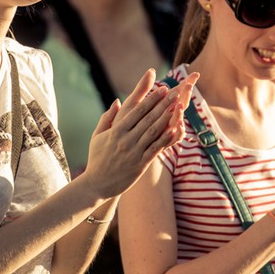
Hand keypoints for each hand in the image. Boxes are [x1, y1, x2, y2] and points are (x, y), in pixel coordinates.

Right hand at [80, 69, 198, 198]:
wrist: (97, 185)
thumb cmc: (96, 159)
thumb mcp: (97, 136)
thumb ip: (107, 118)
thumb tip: (116, 101)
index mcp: (116, 130)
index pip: (137, 111)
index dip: (151, 99)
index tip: (162, 89)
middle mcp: (126, 139)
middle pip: (148, 118)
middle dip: (163, 104)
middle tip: (175, 92)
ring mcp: (134, 152)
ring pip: (154, 131)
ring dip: (167, 118)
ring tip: (178, 106)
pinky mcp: (140, 164)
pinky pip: (155, 149)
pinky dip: (165, 138)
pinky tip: (175, 129)